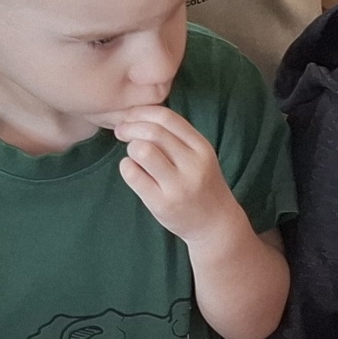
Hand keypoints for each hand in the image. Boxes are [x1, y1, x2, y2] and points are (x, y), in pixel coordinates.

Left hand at [115, 106, 246, 247]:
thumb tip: (136, 116)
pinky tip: (132, 171)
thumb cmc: (201, 186)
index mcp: (202, 148)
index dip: (142, 112)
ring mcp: (178, 186)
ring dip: (131, 148)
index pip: (167, 118)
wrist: (216, 226)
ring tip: (133, 156)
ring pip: (142, 150)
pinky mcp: (162, 204)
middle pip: (153, 132)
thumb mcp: (199, 156)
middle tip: (121, 132)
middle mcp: (192, 165)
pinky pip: (134, 175)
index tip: (130, 116)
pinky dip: (126, 167)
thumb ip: (177, 137)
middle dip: (130, 127)